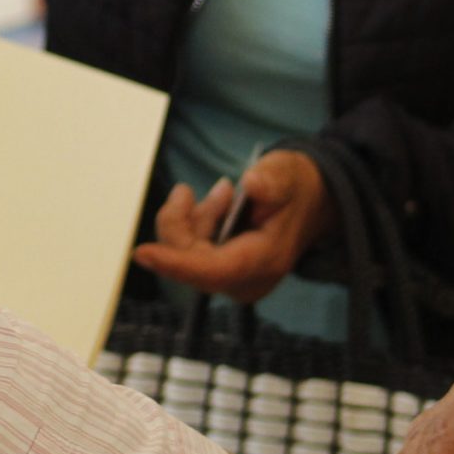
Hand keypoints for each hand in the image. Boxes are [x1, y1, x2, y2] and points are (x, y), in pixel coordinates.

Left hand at [132, 152, 333, 304]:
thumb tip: (252, 185)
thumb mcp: (288, 174)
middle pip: (190, 261)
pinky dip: (196, 225)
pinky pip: (190, 252)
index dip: (176, 263)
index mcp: (265, 261)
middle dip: (182, 222)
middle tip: (189, 190)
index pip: (213, 270)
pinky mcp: (223, 273)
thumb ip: (272, 180)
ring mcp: (233, 279)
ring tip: (222, 192)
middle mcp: (246, 279)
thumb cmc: (296, 188)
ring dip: (193, 219)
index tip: (142, 253)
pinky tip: (216, 204)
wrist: (311, 203)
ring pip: (186, 255)